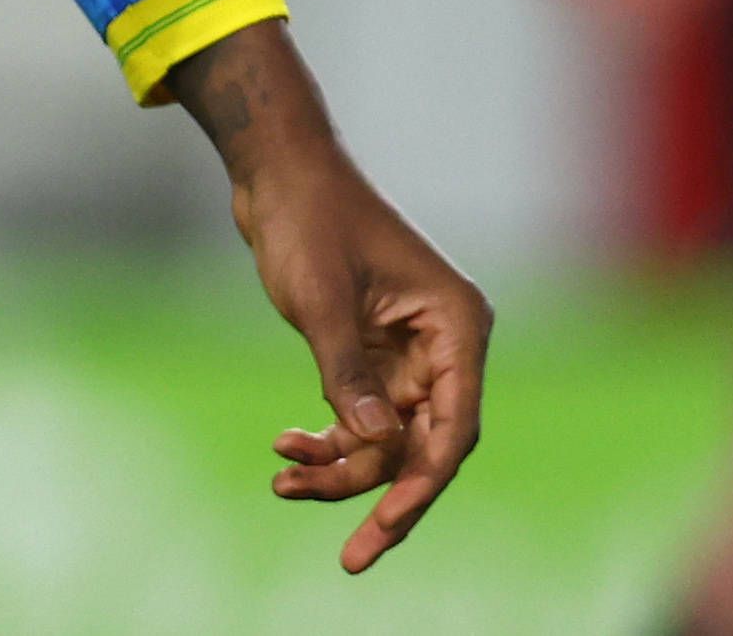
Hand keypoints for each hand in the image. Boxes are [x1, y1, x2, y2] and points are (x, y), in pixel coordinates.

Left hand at [166, 24, 488, 572]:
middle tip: (351, 558)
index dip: (422, 485)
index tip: (384, 529)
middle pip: (424, 446)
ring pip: (386, 440)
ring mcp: (408, 353)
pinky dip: (326, 440)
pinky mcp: (373, 356)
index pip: (454, 427)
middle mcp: (443, 344)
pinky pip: (360, 419)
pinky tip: (284, 449)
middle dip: (380, 496)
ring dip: (339, 467)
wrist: (276, 174)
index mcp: (455, 325)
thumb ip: (347, 376)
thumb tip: (373, 445)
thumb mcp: (322, 302)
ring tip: (283, 478)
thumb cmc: (308, 220)